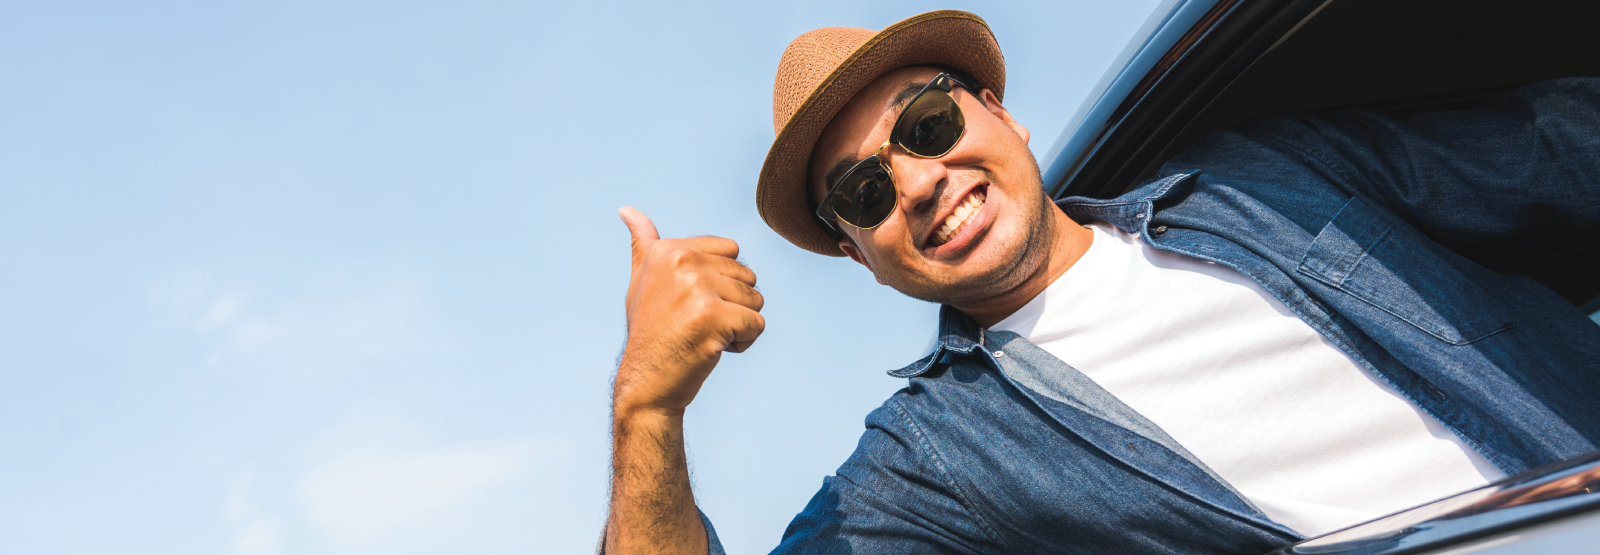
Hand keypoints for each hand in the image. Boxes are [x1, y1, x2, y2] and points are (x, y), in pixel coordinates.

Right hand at [615, 207, 764, 417]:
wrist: (646, 383)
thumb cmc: (650, 331)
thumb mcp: (641, 279)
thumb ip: (643, 242)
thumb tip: (626, 210)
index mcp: (669, 249)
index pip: (732, 252)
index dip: (721, 282)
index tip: (689, 302)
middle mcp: (681, 262)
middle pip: (747, 276)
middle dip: (731, 305)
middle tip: (695, 324)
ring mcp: (697, 289)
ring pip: (756, 300)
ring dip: (738, 325)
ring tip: (702, 335)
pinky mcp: (713, 318)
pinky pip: (757, 325)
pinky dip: (742, 344)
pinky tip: (711, 350)